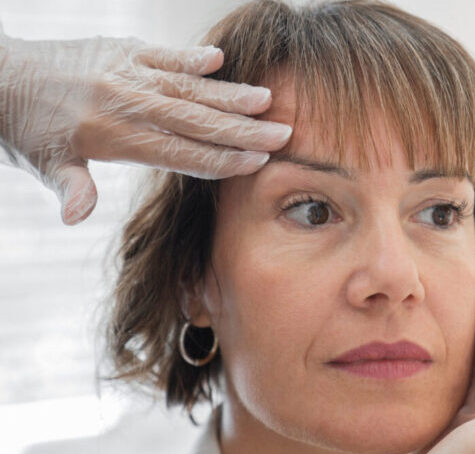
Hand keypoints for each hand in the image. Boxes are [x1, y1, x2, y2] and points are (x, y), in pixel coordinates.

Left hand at [0, 33, 292, 224]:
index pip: (180, 152)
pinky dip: (189, 56)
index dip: (222, 158)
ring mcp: (124, 72)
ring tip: (266, 100)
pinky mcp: (120, 49)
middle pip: (194, 120)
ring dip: (228, 94)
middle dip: (242, 129)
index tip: (259, 162)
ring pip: (186, 86)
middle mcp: (124, 102)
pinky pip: (160, 53)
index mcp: (112, 136)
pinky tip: (218, 60)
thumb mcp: (43, 165)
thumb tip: (76, 217)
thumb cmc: (25, 130)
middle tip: (282, 134)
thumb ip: (70, 188)